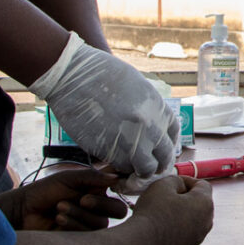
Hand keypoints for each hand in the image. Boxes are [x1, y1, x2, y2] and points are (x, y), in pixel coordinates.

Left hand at [13, 166, 127, 230]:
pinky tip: (59, 218)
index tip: (111, 184)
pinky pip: (88, 235)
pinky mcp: (81, 239)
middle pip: (119, 210)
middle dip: (102, 204)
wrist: (24, 211)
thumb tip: (116, 177)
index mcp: (97, 190)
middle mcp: (97, 207)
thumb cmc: (44, 191)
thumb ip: (92, 176)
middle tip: (83, 199)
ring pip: (101, 222)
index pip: (119, 189)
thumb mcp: (68, 178)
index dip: (120, 186)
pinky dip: (74, 224)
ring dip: (80, 214)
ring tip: (60, 208)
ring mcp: (89, 223)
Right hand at [30, 32, 179, 178]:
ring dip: (138, 170)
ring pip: (145, 168)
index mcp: (156, 106)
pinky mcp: (108, 150)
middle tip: (145, 166)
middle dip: (157, 164)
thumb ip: (147, 107)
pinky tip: (113, 161)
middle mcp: (149, 125)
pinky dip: (120, 168)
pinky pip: (121, 167)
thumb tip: (152, 126)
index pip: (172, 134)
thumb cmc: (99, 74)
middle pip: (163, 156)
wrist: (71, 76)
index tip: (158, 150)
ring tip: (128, 166)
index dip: (166, 145)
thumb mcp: (135, 85)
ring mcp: (130, 139)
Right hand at [129, 176, 213, 244]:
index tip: (173, 183)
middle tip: (167, 195)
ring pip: (194, 217)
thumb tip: (181, 188)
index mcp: (205, 203)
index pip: (202, 185)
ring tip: (164, 211)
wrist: (142, 244)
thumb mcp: (163, 185)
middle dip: (186, 196)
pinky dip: (179, 225)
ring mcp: (199, 236)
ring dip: (183, 211)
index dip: (187, 180)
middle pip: (200, 202)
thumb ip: (177, 180)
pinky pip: (188, 231)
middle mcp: (207, 221)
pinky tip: (163, 225)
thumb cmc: (153, 212)